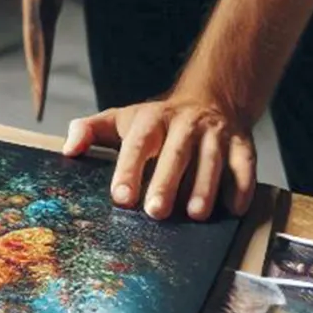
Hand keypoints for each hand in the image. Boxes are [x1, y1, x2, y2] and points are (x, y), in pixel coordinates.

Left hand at [62, 90, 256, 221]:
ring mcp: (215, 133)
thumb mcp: (123, 120)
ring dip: (205, 186)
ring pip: (211, 159)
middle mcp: (185, 123)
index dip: (129, 168)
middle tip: (155, 212)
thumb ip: (91, 131)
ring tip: (195, 214)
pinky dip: (242, 185)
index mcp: (152, 118)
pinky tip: (234, 207)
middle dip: (167, 181)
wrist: (210, 98)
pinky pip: (245, 164)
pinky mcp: (242, 144)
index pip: (139, 142)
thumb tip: (67, 149)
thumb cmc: (159, 122)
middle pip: (176, 152)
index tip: (120, 197)